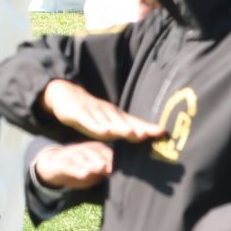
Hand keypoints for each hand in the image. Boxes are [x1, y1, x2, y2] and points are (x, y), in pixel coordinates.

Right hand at [31, 141, 115, 190]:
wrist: (53, 165)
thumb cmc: (80, 168)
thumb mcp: (95, 170)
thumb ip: (106, 172)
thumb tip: (123, 179)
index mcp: (97, 150)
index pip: (109, 154)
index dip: (117, 160)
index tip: (127, 167)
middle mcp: (86, 150)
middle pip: (98, 154)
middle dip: (106, 160)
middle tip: (113, 166)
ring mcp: (74, 155)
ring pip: (84, 159)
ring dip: (93, 163)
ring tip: (101, 168)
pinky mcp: (63, 162)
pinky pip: (70, 166)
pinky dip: (77, 170)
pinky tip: (83, 175)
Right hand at [41, 78, 164, 143]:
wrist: (68, 94)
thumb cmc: (93, 112)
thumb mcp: (110, 121)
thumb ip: (126, 128)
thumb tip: (145, 135)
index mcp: (116, 116)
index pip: (135, 123)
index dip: (148, 128)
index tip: (163, 132)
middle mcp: (108, 113)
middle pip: (125, 122)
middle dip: (137, 128)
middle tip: (149, 134)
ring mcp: (95, 113)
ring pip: (109, 122)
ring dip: (121, 128)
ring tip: (133, 134)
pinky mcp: (80, 115)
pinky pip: (89, 122)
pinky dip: (97, 126)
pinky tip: (104, 132)